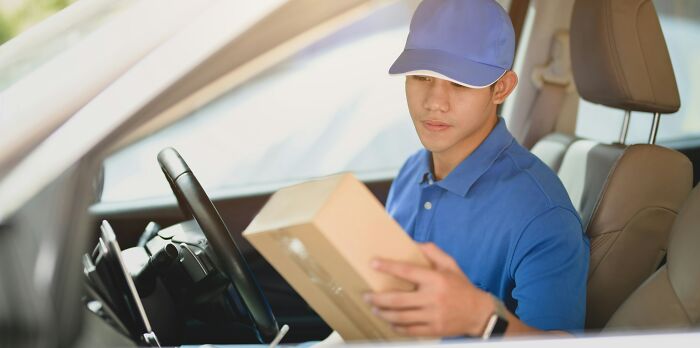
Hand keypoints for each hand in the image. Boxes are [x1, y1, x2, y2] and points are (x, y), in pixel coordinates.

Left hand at [364, 243, 493, 336]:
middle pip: (398, 300)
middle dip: (378, 298)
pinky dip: (396, 327)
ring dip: (384, 313)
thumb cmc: (461, 286)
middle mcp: (433, 298)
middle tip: (366, 295)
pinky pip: (410, 330)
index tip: (373, 263)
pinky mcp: (433, 330)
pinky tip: (389, 321)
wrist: (479, 312)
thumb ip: (433, 252)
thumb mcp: (450, 264)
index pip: (407, 271)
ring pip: (401, 317)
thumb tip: (414, 242)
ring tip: (374, 308)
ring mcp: (433, 316)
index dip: (388, 266)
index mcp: (436, 279)